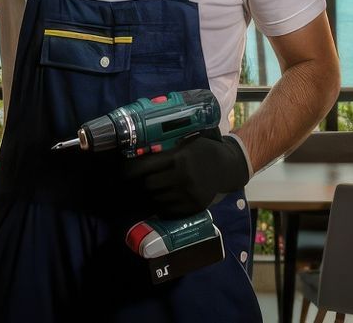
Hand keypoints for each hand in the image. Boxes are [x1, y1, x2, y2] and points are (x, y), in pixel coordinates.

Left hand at [119, 133, 250, 217]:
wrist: (229, 167)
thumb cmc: (205, 150)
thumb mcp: (188, 142)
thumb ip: (168, 148)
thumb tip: (139, 151)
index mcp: (180, 158)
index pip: (145, 167)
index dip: (129, 171)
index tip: (122, 172)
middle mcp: (183, 177)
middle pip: (149, 185)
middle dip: (138, 184)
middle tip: (132, 183)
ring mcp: (189, 194)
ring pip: (157, 200)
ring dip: (148, 196)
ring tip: (145, 192)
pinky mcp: (194, 207)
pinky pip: (169, 211)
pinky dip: (160, 207)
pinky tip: (159, 200)